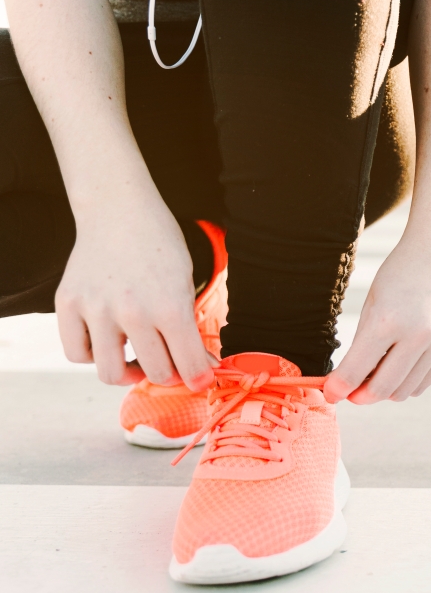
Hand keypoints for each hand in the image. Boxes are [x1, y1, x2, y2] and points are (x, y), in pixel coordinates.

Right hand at [55, 200, 214, 391]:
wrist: (119, 211)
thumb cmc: (160, 246)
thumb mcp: (185, 283)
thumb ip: (188, 325)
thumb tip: (200, 367)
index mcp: (169, 306)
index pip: (189, 364)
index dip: (199, 379)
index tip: (201, 381)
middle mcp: (132, 312)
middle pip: (155, 373)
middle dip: (170, 375)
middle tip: (171, 365)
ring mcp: (96, 309)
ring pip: (110, 373)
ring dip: (130, 373)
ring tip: (138, 360)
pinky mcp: (68, 304)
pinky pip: (77, 353)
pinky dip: (93, 356)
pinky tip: (107, 343)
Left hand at [324, 239, 430, 403]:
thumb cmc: (400, 273)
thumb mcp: (372, 303)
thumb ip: (362, 344)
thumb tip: (350, 381)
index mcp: (387, 321)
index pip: (355, 372)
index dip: (337, 389)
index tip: (330, 393)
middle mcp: (417, 337)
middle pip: (381, 389)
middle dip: (359, 396)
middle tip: (349, 391)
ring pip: (403, 392)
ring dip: (383, 391)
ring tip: (373, 376)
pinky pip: (423, 383)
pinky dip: (406, 384)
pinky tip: (396, 370)